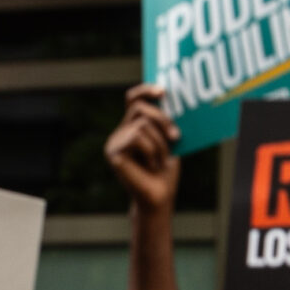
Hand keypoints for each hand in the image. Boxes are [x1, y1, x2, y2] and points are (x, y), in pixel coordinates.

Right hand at [104, 83, 180, 213]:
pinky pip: (136, 137)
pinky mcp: (113, 152)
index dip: (146, 90)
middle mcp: (120, 132)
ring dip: (159, 142)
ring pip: (141, 124)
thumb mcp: (168, 142)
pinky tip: (152, 165)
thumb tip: (169, 100)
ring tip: (161, 160)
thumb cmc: (164, 173)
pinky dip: (151, 150)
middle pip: (139, 107)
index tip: (163, 91)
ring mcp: (114, 142)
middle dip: (162, 119)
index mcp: (132, 127)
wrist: (159, 199)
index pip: (133, 99)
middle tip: (176, 136)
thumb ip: (164, 123)